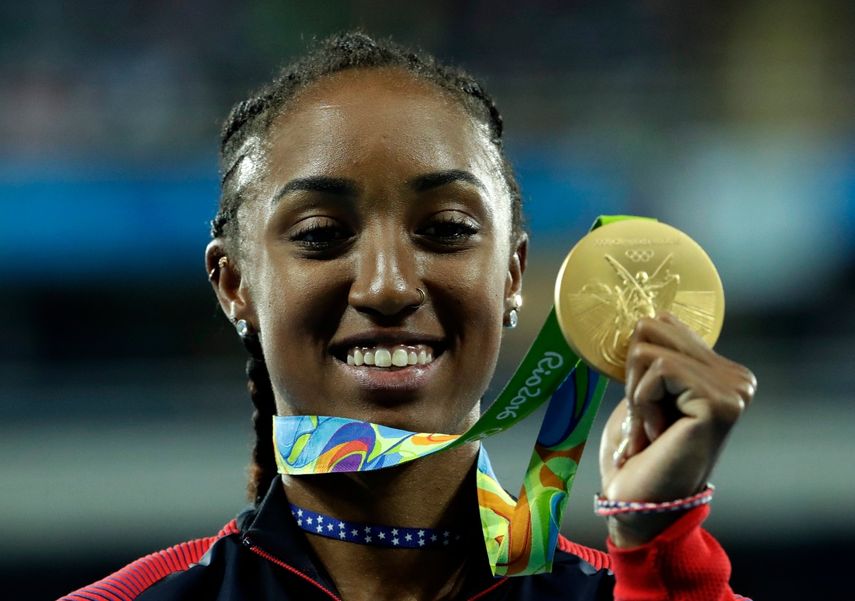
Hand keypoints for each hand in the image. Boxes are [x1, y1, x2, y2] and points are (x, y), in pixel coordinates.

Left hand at [598, 312, 755, 546]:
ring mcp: (735, 390)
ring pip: (649, 348)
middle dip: (633, 374)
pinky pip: (658, 369)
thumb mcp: (645, 389)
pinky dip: (642, 401)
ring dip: (636, 392)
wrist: (638, 501)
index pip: (663, 323)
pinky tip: (657, 434)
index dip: (636, 363)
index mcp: (722, 370)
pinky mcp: (721, 403)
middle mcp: (738, 377)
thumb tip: (650, 314)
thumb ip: (657, 353)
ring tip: (652, 428)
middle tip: (646, 417)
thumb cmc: (637, 450)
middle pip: (653, 327)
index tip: (645, 405)